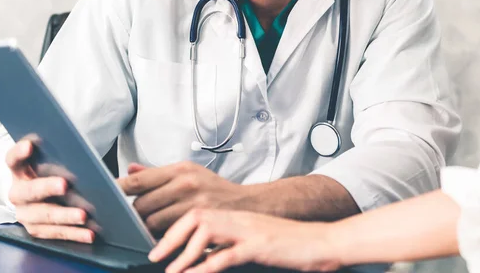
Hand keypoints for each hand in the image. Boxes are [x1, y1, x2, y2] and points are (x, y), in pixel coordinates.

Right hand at [6, 136, 94, 242]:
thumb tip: (91, 155)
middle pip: (29, 190)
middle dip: (46, 187)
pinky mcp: (36, 229)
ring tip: (84, 215)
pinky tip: (90, 233)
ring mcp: (25, 213)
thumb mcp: (55, 161)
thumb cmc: (54, 172)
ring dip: (64, 216)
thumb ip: (64, 154)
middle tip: (65, 184)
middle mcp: (18, 192)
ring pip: (43, 216)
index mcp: (20, 171)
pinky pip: (55, 233)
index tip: (30, 145)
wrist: (44, 195)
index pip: (13, 159)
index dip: (19, 153)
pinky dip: (74, 234)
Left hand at [118, 162, 250, 236]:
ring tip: (143, 229)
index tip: (104, 195)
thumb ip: (157, 173)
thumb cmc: (214, 188)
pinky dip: (159, 238)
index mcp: (180, 169)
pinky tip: (158, 239)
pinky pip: (168, 234)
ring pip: (152, 222)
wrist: (247, 203)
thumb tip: (130, 170)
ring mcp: (192, 204)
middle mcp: (185, 184)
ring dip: (144, 228)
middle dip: (132, 214)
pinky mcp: (199, 221)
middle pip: (142, 204)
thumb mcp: (189, 173)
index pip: (140, 180)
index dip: (118, 189)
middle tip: (128, 218)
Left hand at [148, 209, 339, 272]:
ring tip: (172, 270)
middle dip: (171, 236)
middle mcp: (240, 219)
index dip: (174, 228)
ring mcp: (249, 231)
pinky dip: (206, 266)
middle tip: (156, 255)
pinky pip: (227, 254)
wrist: (323, 241)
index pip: (197, 212)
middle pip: (196, 216)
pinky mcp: (260, 245)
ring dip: (185, 252)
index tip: (160, 245)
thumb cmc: (291, 244)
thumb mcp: (255, 241)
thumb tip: (204, 256)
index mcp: (237, 218)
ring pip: (207, 231)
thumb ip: (231, 244)